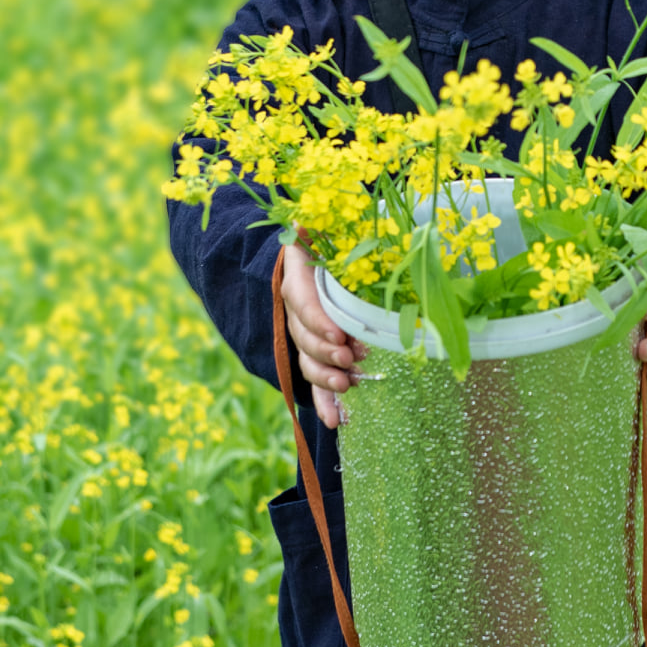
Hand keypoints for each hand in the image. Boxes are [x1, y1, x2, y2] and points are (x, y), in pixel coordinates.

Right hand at [282, 242, 365, 427]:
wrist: (317, 252)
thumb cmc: (329, 240)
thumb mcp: (326, 231)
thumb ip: (320, 232)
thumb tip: (320, 226)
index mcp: (298, 276)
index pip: (301, 301)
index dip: (317, 321)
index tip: (338, 335)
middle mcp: (296, 308)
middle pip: (303, 336)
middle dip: (326, 351)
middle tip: (349, 358)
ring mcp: (303, 334)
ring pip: (306, 360)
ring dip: (325, 377)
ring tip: (346, 385)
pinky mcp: (315, 354)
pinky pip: (315, 380)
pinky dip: (325, 401)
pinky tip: (335, 420)